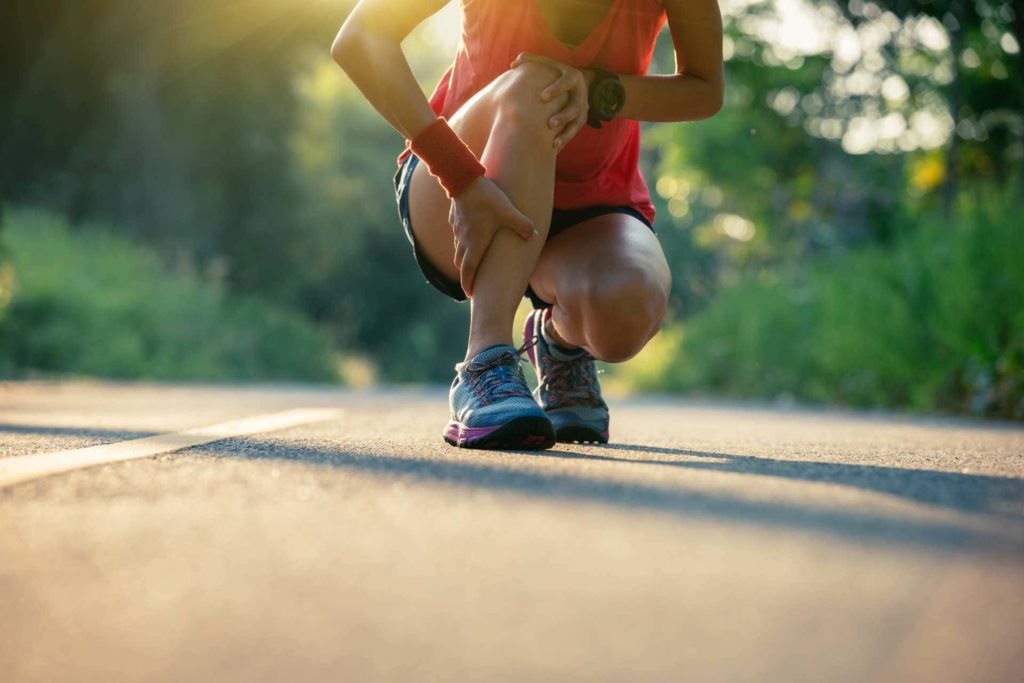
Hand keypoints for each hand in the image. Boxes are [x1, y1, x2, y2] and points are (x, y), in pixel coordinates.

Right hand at [449, 176, 536, 296]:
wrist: (463, 178)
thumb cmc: (486, 198)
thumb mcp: (508, 211)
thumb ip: (522, 225)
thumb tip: (534, 235)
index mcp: (475, 243)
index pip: (469, 271)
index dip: (469, 284)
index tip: (470, 295)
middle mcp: (463, 240)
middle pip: (462, 263)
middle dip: (466, 274)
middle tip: (473, 282)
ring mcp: (457, 229)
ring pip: (458, 249)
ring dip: (464, 257)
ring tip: (472, 261)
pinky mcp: (455, 218)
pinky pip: (458, 234)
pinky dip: (462, 240)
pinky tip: (469, 234)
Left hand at [510, 52, 590, 150]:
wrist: (576, 82)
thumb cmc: (554, 72)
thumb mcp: (547, 63)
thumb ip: (531, 60)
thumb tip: (513, 64)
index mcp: (572, 76)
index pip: (567, 81)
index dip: (556, 88)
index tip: (542, 97)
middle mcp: (580, 93)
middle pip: (576, 106)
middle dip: (564, 115)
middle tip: (550, 124)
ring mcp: (583, 108)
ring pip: (577, 123)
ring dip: (566, 133)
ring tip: (554, 142)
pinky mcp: (580, 120)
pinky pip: (574, 132)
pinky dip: (564, 140)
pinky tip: (553, 149)